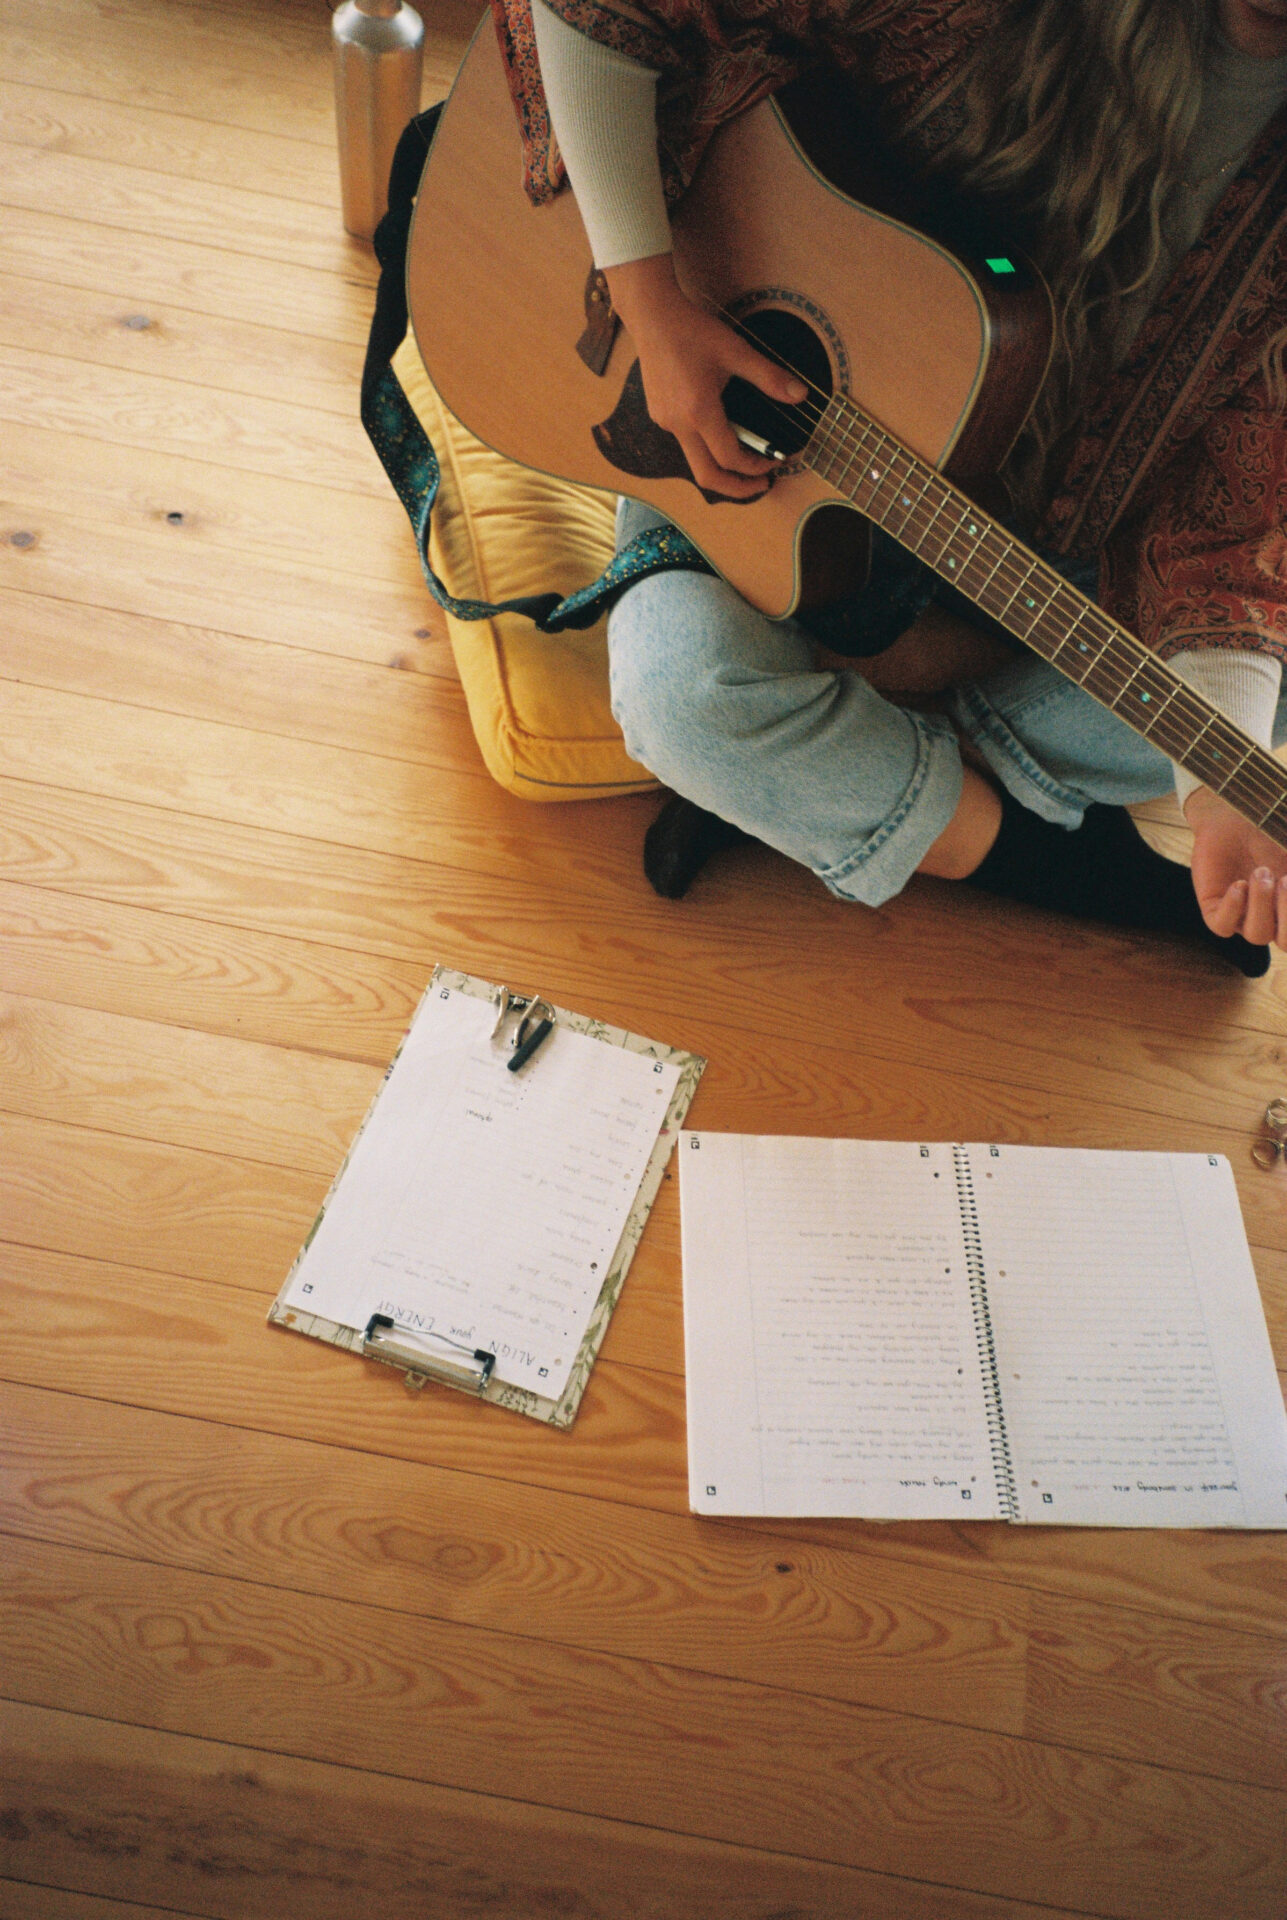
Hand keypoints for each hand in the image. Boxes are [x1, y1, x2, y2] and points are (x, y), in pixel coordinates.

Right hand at [604, 253, 806, 498]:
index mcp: (699, 411)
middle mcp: (678, 424)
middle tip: (762, 485)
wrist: (652, 316)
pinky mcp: (659, 416)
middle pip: (707, 477)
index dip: (755, 467)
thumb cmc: (693, 331)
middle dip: (737, 488)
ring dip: (722, 468)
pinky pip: (685, 444)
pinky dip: (707, 450)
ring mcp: (665, 422)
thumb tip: (801, 396)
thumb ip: (769, 377)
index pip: (729, 458)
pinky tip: (722, 435)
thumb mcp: (736, 351)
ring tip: (746, 461)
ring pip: (695, 462)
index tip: (774, 463)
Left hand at [1185, 786, 1286, 947]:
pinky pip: (1222, 926)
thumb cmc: (1274, 834)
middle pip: (1286, 942)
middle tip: (1285, 881)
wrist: (1235, 818)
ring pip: (1257, 935)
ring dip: (1262, 904)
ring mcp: (1243, 917)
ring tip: (1260, 872)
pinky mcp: (1214, 909)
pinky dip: (1233, 907)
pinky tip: (1239, 884)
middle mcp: (1271, 918)